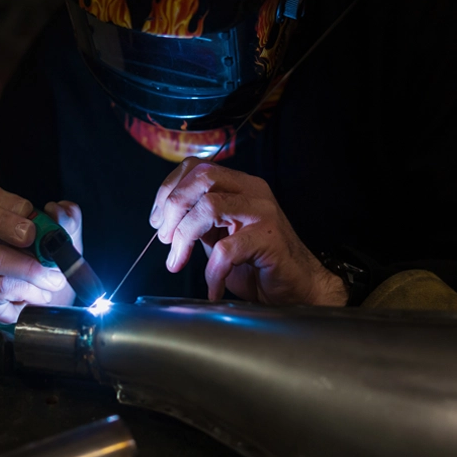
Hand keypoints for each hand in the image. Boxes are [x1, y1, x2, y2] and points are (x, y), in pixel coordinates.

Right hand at [0, 181, 80, 322]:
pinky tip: (39, 295)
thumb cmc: (48, 273)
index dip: (5, 198)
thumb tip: (61, 210)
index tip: (30, 210)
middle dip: (6, 222)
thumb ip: (66, 224)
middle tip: (31, 235)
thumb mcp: (64, 245)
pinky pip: (0, 287)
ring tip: (52, 278)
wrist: (47, 314)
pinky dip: (28, 290)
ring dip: (31, 268)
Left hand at [149, 158, 347, 305]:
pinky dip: (212, 272)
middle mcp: (253, 191)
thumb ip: (200, 222)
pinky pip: (228, 249)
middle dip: (173, 207)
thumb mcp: (222, 236)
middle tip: (165, 239)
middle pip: (202, 177)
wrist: (299, 289)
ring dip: (185, 236)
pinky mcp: (270, 239)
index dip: (169, 189)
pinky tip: (213, 287)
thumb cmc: (259, 266)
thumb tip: (165, 221)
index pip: (197, 167)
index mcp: (240, 185)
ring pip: (210, 206)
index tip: (157, 220)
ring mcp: (263, 213)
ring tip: (178, 261)